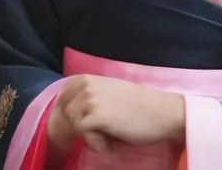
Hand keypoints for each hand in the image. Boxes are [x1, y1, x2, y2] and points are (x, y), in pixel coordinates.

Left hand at [49, 75, 185, 153]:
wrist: (160, 112)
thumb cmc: (138, 105)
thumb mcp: (109, 92)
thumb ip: (88, 96)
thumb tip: (66, 113)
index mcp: (88, 78)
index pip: (61, 97)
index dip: (63, 114)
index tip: (71, 128)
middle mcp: (86, 85)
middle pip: (64, 114)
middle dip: (76, 129)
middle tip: (97, 136)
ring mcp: (90, 100)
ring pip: (73, 126)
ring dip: (89, 137)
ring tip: (109, 136)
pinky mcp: (96, 116)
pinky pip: (84, 136)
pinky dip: (98, 144)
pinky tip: (112, 142)